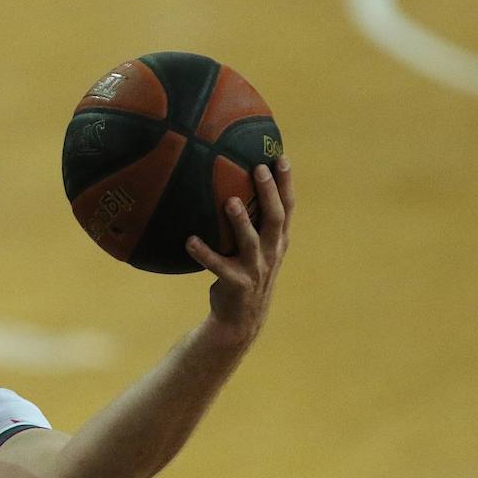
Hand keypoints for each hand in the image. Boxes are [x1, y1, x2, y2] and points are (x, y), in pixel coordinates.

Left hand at [186, 157, 293, 347]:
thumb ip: (252, 224)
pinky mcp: (236, 284)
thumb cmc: (244, 275)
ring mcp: (255, 269)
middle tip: (259, 168)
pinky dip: (203, 253)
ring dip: (240, 221)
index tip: (281, 157)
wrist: (240, 320)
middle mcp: (271, 253)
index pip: (287, 208)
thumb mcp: (256, 251)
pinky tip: (189, 241)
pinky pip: (217, 266)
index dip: (286, 183)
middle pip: (275, 218)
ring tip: (228, 202)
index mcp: (278, 242)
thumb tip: (230, 187)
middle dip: (269, 192)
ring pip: (250, 241)